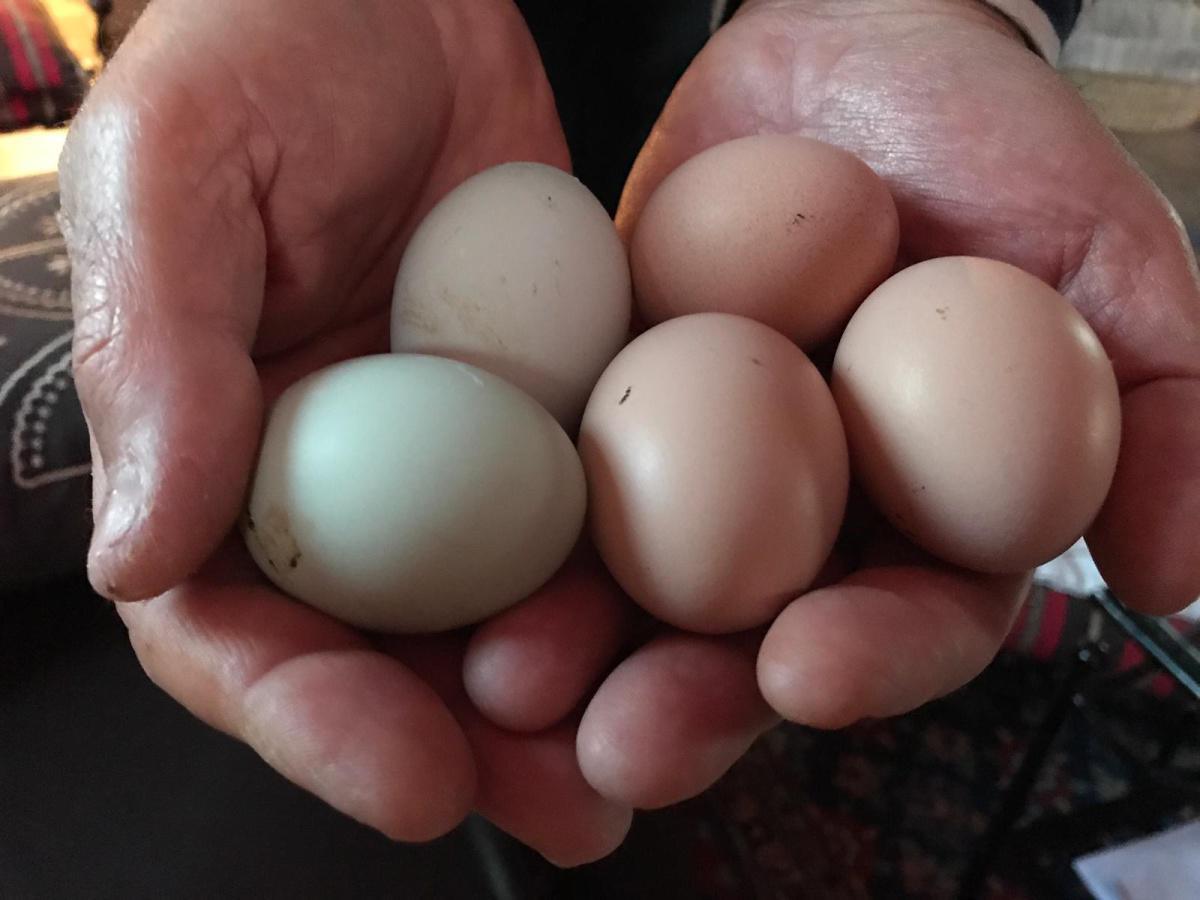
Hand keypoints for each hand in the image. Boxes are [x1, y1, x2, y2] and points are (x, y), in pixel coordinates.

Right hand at [60, 0, 630, 862]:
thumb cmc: (263, 51)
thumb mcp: (174, 172)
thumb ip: (157, 355)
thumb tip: (137, 553)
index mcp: (218, 456)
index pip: (236, 629)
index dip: (311, 720)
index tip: (406, 781)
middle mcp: (342, 479)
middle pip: (387, 658)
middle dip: (467, 749)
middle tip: (566, 807)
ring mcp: (456, 455)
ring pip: (504, 610)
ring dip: (577, 699)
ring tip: (652, 762)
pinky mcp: (554, 410)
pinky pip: (596, 512)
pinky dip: (643, 581)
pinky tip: (709, 631)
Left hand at [468, 0, 1199, 812]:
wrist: (851, 42)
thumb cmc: (993, 152)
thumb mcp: (1106, 260)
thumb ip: (1164, 404)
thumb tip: (1176, 576)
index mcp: (921, 514)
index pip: (903, 618)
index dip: (866, 657)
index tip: (807, 669)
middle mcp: (801, 512)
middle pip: (746, 638)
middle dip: (687, 701)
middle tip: (622, 745)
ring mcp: (690, 464)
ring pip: (632, 585)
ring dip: (577, 647)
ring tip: (516, 682)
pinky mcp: (602, 404)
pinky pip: (551, 473)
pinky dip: (509, 525)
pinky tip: (462, 569)